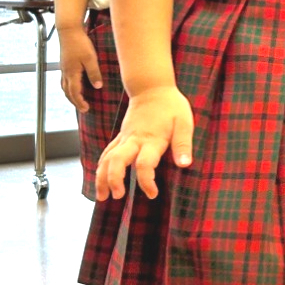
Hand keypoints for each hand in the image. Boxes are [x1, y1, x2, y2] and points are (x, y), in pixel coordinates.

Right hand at [59, 25, 103, 112]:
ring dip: (71, 95)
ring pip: (64, 86)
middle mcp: (65, 72)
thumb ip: (94, 73)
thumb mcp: (90, 58)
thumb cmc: (80, 43)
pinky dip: (69, 87)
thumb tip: (98, 86)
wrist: (68, 30)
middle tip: (83, 108)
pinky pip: (65, 80)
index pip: (74, 93)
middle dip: (75, 102)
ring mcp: (64, 68)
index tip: (86, 109)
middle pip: (67, 92)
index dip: (80, 102)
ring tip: (78, 99)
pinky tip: (75, 85)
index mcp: (72, 73)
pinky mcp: (64, 63)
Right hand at [95, 85, 193, 201]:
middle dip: (113, 179)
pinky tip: (100, 179)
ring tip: (101, 197)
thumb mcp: (184, 122)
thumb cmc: (171, 106)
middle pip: (116, 160)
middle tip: (117, 196)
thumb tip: (185, 164)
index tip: (152, 194)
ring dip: (101, 177)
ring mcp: (124, 138)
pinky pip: (107, 152)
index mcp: (151, 139)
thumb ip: (183, 145)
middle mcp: (134, 140)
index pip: (144, 163)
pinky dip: (101, 167)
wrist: (152, 88)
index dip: (146, 181)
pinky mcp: (120, 136)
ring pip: (106, 158)